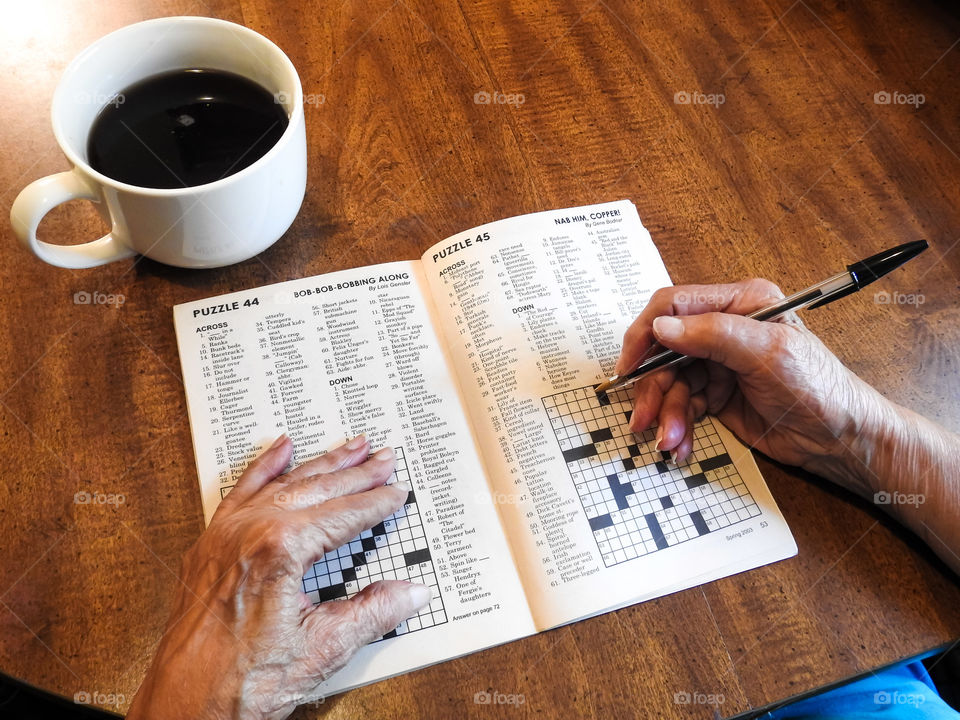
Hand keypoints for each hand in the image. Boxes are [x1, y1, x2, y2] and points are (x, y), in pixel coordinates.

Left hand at [127, 434, 431, 719]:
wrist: (184, 707)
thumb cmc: (240, 683)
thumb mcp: (323, 648)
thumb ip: (372, 613)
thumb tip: (409, 594)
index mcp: (279, 549)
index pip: (343, 515)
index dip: (376, 503)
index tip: (396, 493)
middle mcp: (249, 531)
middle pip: (317, 489)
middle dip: (356, 472)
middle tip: (382, 457)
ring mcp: (225, 535)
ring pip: (284, 484)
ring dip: (321, 464)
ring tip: (348, 446)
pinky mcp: (209, 546)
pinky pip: (240, 492)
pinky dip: (264, 467)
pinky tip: (281, 448)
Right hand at [616, 279, 887, 486]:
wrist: (842, 440)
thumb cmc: (819, 388)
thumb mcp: (768, 353)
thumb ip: (713, 334)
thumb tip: (661, 328)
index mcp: (739, 303)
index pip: (674, 306)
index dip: (645, 334)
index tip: (630, 366)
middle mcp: (723, 329)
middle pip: (664, 351)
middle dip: (652, 387)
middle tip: (644, 418)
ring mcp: (718, 364)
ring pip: (669, 383)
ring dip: (664, 413)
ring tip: (670, 441)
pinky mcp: (717, 395)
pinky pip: (681, 407)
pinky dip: (676, 426)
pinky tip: (681, 444)